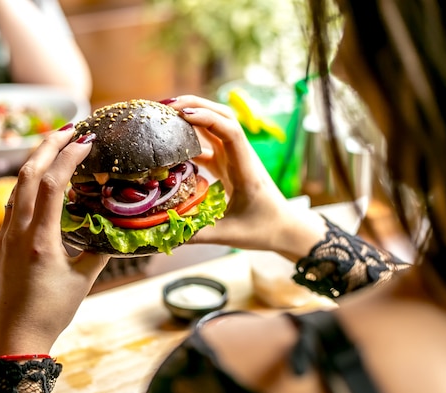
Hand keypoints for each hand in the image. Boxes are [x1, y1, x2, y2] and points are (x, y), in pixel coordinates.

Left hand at [0, 128, 109, 356]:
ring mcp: (4, 236)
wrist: (13, 339)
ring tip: (56, 148)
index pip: (51, 183)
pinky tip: (40, 184)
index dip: (68, 156)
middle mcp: (17, 231)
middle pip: (27, 173)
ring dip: (35, 162)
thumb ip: (99, 251)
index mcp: (39, 239)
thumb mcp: (82, 281)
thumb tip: (115, 231)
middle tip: (69, 128)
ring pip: (16, 186)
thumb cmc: (50, 313)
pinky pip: (12, 203)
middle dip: (47, 145)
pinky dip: (27, 185)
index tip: (86, 140)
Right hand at [166, 95, 326, 255]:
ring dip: (192, 115)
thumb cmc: (263, 230)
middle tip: (166, 106)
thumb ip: (196, 234)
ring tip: (165, 115)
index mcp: (245, 168)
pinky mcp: (227, 164)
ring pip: (214, 125)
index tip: (183, 115)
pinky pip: (208, 143)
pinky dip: (190, 137)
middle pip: (222, 116)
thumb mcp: (229, 235)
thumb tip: (161, 234)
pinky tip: (171, 143)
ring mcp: (234, 158)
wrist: (284, 228)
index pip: (230, 131)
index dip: (207, 118)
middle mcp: (240, 156)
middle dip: (195, 105)